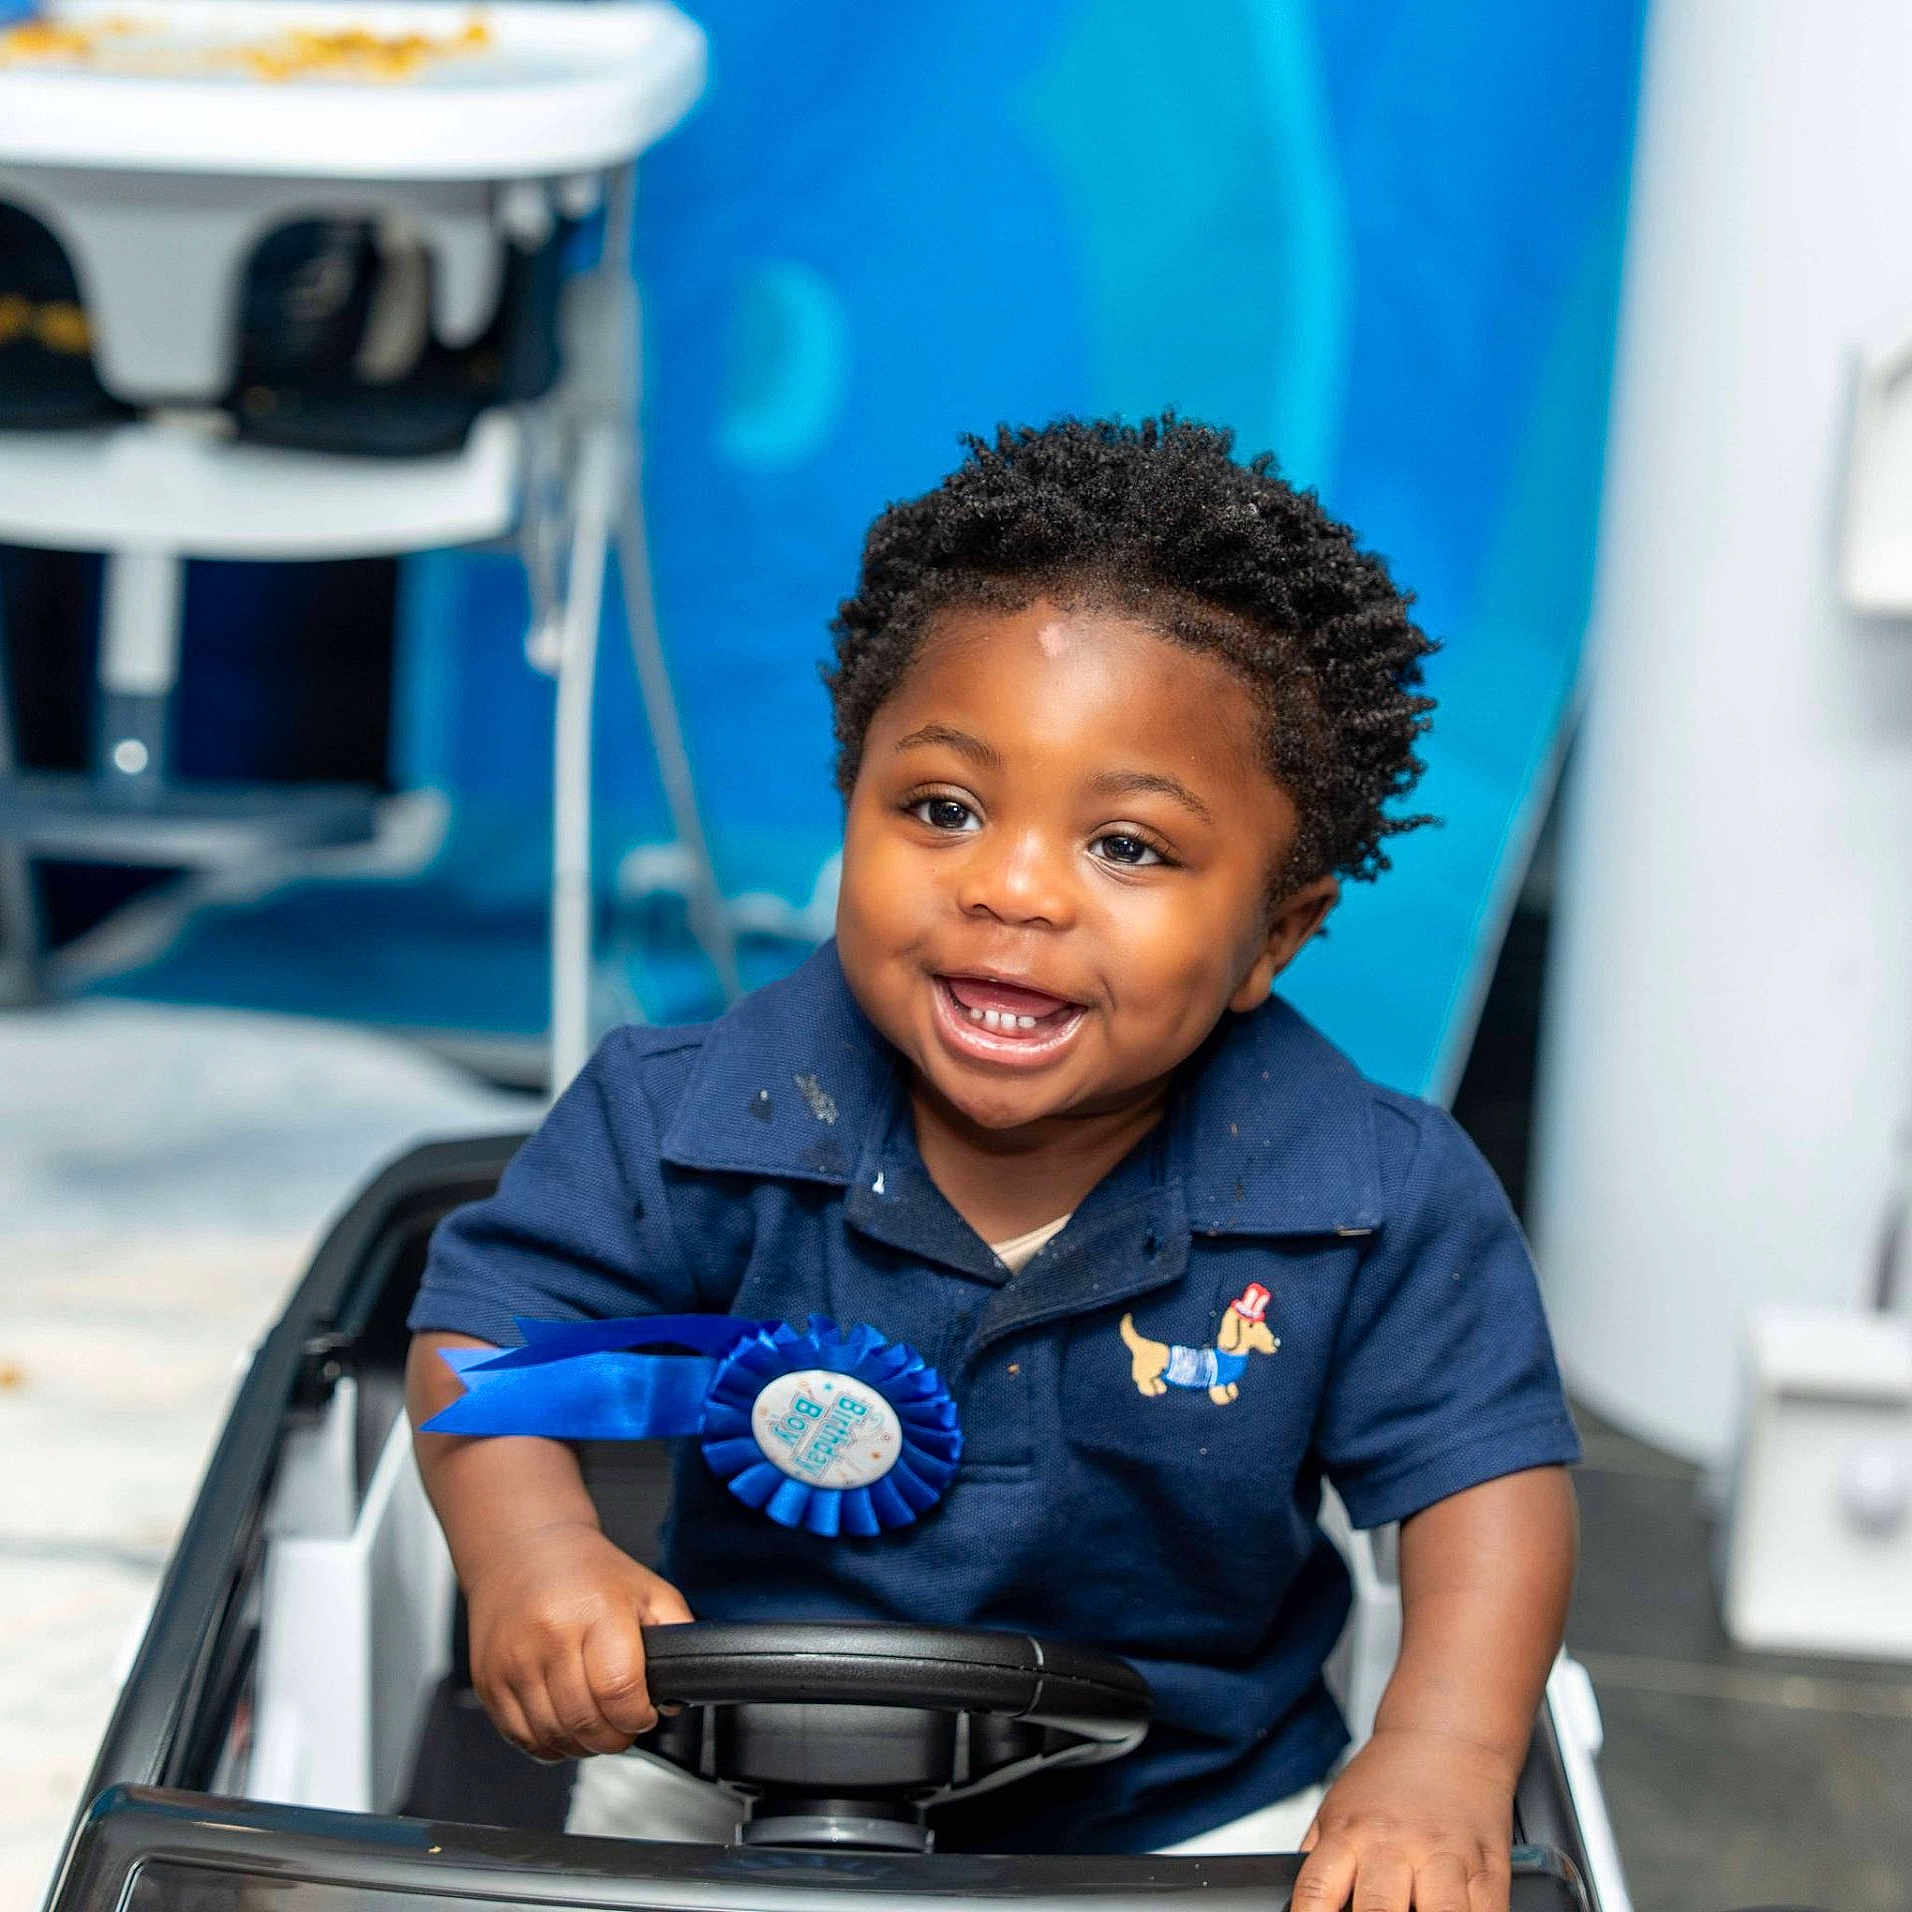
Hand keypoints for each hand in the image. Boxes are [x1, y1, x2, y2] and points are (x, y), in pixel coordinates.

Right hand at [463, 1519, 693, 1761]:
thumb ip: (677, 1634)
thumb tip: (678, 1693)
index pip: (618, 1689)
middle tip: (623, 1724)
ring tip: (596, 1723)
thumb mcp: (647, 1589)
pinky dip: (549, 1744)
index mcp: (595, 1611)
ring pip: (554, 1737)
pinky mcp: (488, 1681)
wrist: (523, 1550)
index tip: (644, 1713)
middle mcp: (549, 1636)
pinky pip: (523, 1738)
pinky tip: (565, 1722)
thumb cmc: (589, 1573)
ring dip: (582, 1745)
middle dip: (615, 1737)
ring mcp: (513, 1661)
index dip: (638, 1716)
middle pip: (586, 1722)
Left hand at [1290, 1727, 1514, 1911]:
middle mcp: (1395, 1847)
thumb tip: (1294, 1906)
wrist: (1447, 1737)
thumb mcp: (1336, 1810)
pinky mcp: (1490, 1872)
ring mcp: (1446, 1860)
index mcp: (1349, 1834)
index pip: (1316, 1891)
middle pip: (1378, 1911)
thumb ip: (1316, 1860)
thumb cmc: (1388, 1780)